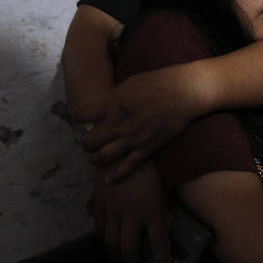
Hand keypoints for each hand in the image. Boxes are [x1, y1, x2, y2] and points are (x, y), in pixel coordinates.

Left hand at [82, 63, 207, 179]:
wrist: (183, 92)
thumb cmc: (157, 82)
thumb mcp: (128, 84)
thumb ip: (113, 99)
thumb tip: (101, 107)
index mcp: (112, 104)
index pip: (81, 115)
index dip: (79, 117)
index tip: (81, 119)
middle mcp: (118, 124)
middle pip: (89, 140)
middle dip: (85, 142)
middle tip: (89, 141)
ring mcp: (132, 138)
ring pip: (102, 156)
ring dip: (95, 158)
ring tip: (94, 157)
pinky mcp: (146, 149)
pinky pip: (127, 167)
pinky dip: (115, 176)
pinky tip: (108, 179)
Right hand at [91, 160, 173, 262]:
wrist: (124, 145)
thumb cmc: (150, 164)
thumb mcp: (162, 186)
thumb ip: (160, 207)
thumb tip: (161, 225)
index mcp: (152, 210)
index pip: (159, 245)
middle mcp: (132, 215)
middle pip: (129, 250)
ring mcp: (114, 210)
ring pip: (111, 242)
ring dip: (116, 252)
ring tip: (120, 255)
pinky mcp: (100, 202)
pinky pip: (99, 226)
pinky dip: (103, 234)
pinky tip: (107, 235)